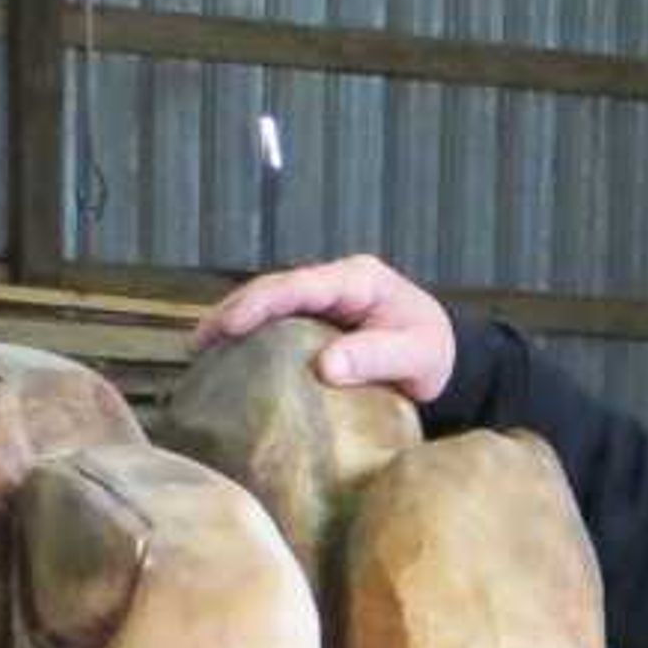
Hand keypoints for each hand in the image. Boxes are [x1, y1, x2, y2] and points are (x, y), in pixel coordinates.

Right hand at [197, 254, 456, 402]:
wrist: (450, 360)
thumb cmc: (436, 355)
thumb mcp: (416, 357)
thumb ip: (375, 358)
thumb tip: (325, 367)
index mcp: (357, 280)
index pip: (300, 285)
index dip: (261, 302)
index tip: (231, 325)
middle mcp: (336, 285)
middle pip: (275, 290)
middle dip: (233, 310)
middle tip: (198, 342)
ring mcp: (326, 304)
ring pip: (272, 307)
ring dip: (235, 324)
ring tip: (201, 351)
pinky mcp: (320, 325)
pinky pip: (280, 328)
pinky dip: (253, 341)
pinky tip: (228, 362)